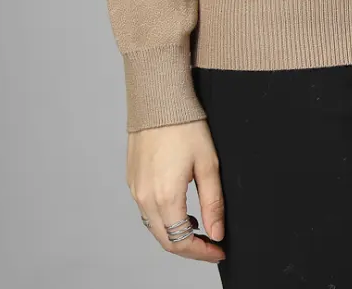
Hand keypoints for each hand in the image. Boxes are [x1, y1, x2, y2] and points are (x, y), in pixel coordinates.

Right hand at [127, 118, 225, 262]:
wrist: (158, 99)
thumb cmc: (185, 126)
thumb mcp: (208, 164)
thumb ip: (213, 203)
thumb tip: (217, 233)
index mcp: (165, 197)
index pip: (181, 241)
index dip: (202, 252)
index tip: (219, 250)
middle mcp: (145, 198)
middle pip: (166, 239)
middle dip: (190, 247)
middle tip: (211, 244)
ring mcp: (135, 190)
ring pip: (155, 226)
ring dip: (176, 233)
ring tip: (199, 227)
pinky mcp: (132, 180)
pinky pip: (146, 210)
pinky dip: (164, 217)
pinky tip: (180, 208)